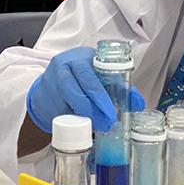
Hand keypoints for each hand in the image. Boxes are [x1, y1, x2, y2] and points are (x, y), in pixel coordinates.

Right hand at [25, 46, 144, 132]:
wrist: (48, 85)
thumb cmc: (81, 79)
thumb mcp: (98, 76)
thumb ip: (119, 87)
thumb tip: (139, 104)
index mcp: (82, 57)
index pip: (95, 76)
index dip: (104, 97)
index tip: (114, 113)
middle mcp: (65, 66)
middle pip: (81, 90)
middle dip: (96, 109)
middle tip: (108, 123)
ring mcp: (52, 83)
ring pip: (71, 102)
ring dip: (86, 116)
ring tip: (98, 126)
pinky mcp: (44, 99)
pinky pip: (61, 112)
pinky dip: (74, 120)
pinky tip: (82, 126)